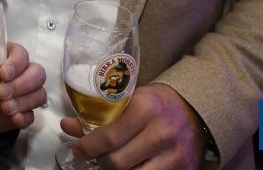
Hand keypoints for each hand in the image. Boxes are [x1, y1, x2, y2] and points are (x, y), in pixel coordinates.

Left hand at [0, 41, 46, 131]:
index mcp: (9, 56)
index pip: (22, 54)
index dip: (16, 63)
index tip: (3, 74)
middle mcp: (23, 73)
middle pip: (38, 74)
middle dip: (21, 84)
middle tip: (2, 93)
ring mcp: (27, 94)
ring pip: (39, 94)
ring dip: (22, 102)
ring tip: (5, 107)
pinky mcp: (25, 113)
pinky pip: (33, 115)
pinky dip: (24, 117)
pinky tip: (13, 118)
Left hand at [61, 84, 206, 169]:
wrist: (194, 108)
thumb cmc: (156, 103)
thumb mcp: (128, 100)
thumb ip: (99, 116)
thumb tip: (67, 127)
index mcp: (145, 109)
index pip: (109, 137)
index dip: (88, 148)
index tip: (78, 151)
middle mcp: (161, 133)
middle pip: (118, 163)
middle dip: (101, 162)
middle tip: (96, 157)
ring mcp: (175, 155)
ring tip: (114, 162)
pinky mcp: (185, 169)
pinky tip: (133, 166)